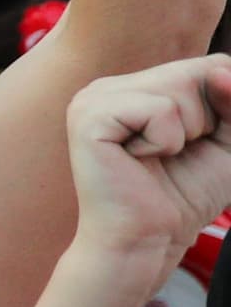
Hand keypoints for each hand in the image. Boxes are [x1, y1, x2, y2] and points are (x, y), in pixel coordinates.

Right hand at [65, 56, 230, 276]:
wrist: (148, 240)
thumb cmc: (183, 195)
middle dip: (203, 121)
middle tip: (171, 155)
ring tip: (154, 158)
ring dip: (185, 133)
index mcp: (134, 88)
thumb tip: (219, 72)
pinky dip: (164, 141)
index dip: (222, 106)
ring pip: (178, 87)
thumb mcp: (226, 139)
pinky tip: (137, 160)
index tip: (193, 144)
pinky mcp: (89, 118)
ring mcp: (93, 99)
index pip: (206, 66)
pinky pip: (159, 110)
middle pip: (194, 73)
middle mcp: (109, 86)